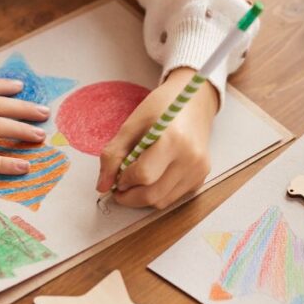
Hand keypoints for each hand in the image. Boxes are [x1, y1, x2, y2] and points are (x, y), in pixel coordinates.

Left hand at [96, 67, 217, 208]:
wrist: (194, 101)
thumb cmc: (162, 108)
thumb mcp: (132, 124)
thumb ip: (114, 154)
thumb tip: (102, 186)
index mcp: (173, 139)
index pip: (143, 175)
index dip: (124, 180)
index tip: (118, 175)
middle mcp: (191, 159)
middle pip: (152, 195)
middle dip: (129, 197)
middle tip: (120, 187)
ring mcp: (198, 171)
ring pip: (162, 202)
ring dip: (143, 198)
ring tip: (136, 180)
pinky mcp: (201, 178)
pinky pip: (173, 198)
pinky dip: (158, 194)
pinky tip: (154, 177)